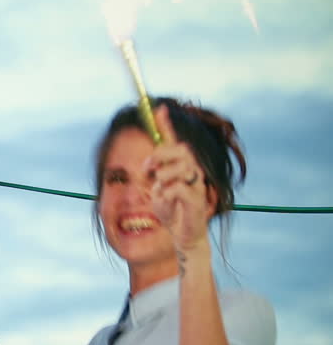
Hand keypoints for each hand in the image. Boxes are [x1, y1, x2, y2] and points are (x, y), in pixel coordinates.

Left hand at [144, 105, 213, 251]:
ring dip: (163, 176)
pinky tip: (163, 200)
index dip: (166, 125)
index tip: (158, 108)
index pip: (173, 141)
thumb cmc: (172, 210)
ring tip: (158, 188)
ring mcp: (197, 184)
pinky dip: (166, 192)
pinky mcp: (197, 200)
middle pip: (181, 149)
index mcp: (180, 167)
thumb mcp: (158, 189)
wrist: (183, 236)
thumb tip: (147, 162)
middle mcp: (192, 171)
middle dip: (161, 154)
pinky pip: (180, 187)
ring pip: (183, 166)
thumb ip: (155, 174)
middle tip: (147, 169)